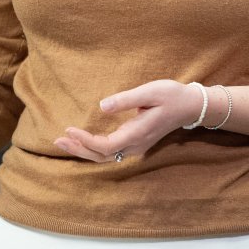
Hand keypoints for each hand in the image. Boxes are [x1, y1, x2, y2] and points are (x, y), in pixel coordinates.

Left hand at [53, 79, 204, 162]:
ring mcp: (137, 146)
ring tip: (65, 142)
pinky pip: (112, 152)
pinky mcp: (137, 143)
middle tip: (58, 140)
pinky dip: (95, 149)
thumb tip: (102, 106)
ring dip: (85, 151)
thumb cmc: (171, 96)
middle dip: (79, 149)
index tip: (69, 129)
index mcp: (137, 133)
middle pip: (102, 156)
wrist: (190, 106)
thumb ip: (126, 100)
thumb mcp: (150, 92)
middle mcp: (136, 145)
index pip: (105, 145)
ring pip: (106, 156)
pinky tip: (83, 142)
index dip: (85, 140)